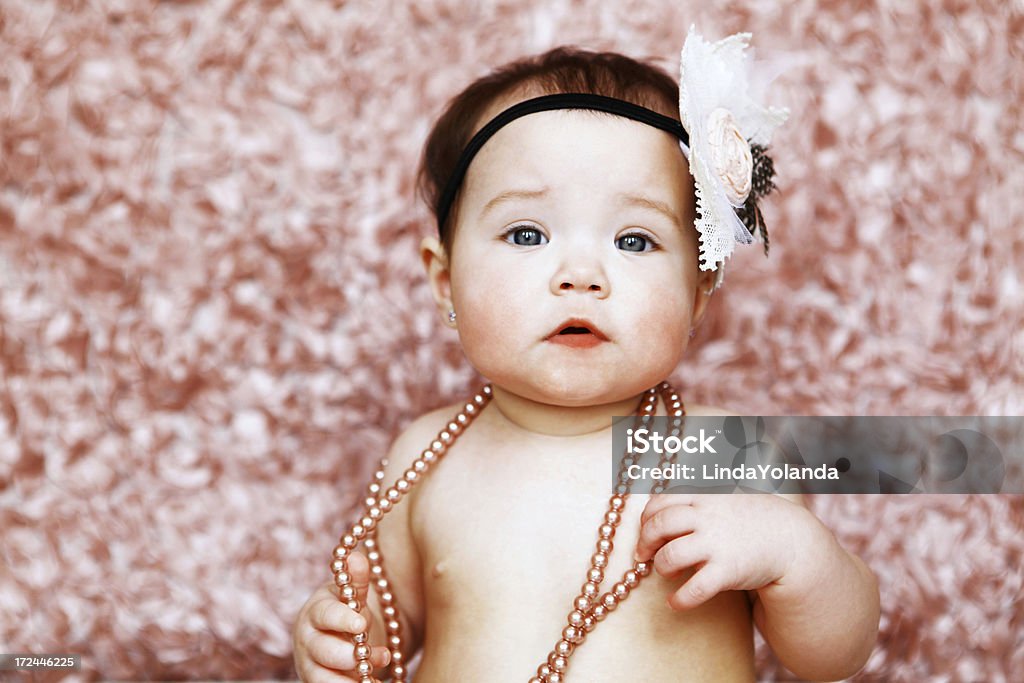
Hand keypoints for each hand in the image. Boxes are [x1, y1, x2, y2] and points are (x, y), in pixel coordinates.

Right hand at [293, 550, 391, 681]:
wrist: (345, 638)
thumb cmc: (350, 612)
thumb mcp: (355, 595)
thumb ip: (357, 579)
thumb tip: (356, 557)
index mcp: (316, 611)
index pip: (325, 614)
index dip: (342, 620)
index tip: (360, 624)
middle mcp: (308, 639)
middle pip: (324, 650)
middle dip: (351, 654)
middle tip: (379, 654)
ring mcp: (310, 665)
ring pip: (324, 677)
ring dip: (353, 678)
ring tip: (378, 673)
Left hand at [634, 493, 812, 610]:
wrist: (790, 539)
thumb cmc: (749, 518)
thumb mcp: (723, 495)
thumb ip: (694, 497)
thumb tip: (656, 502)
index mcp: (703, 496)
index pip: (660, 502)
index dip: (647, 518)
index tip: (647, 530)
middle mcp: (707, 517)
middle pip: (659, 525)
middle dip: (645, 541)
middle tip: (644, 554)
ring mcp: (717, 544)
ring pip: (670, 556)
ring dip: (661, 567)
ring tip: (667, 572)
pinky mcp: (728, 571)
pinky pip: (694, 589)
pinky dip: (679, 599)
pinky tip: (675, 602)